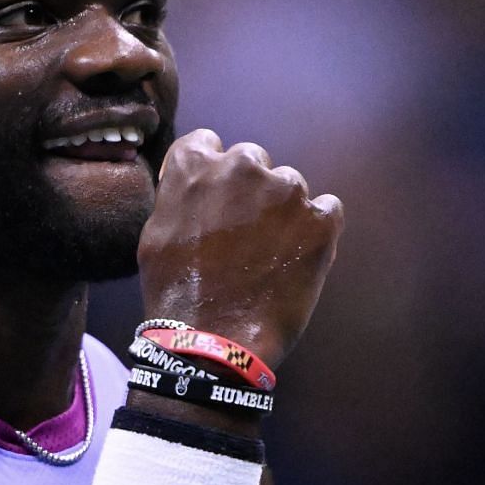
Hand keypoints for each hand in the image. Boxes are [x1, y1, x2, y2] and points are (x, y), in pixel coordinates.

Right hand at [136, 129, 343, 369]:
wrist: (212, 340)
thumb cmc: (176, 292)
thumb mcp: (155, 232)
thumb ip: (180, 195)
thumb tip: (198, 185)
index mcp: (195, 165)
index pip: (208, 143)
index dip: (213, 173)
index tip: (216, 200)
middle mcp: (242, 166)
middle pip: (252, 162)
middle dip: (250, 191)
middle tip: (244, 234)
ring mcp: (286, 190)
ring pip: (290, 186)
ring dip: (283, 211)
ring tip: (270, 255)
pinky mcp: (320, 220)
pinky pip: (328, 209)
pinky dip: (317, 229)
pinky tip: (299, 257)